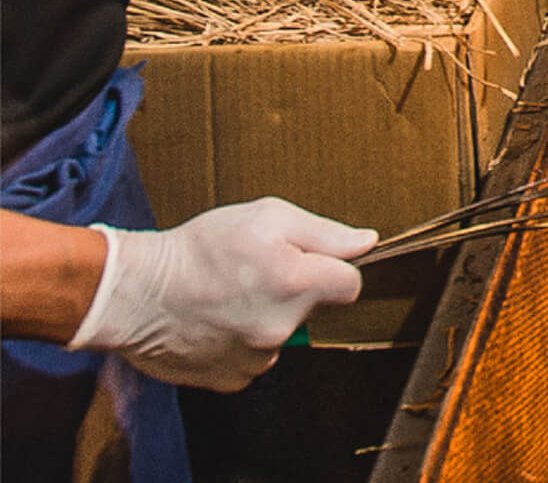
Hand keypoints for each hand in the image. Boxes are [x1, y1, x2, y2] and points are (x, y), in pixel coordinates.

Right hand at [67, 198, 376, 391]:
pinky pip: (255, 357)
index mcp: (296, 283)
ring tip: (230, 295)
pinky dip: (243, 340)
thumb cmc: (198, 249)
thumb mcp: (266, 217)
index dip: (334, 269)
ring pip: (283, 334)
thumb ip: (325, 232)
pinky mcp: (233, 378)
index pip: (351, 285)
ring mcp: (257, 358)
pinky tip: (217, 320)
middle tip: (257, 273)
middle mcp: (282, 327)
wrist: (133, 293)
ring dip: (267, 317)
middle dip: (296, 291)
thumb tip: (368, 242)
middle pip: (314, 310)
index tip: (311, 262)